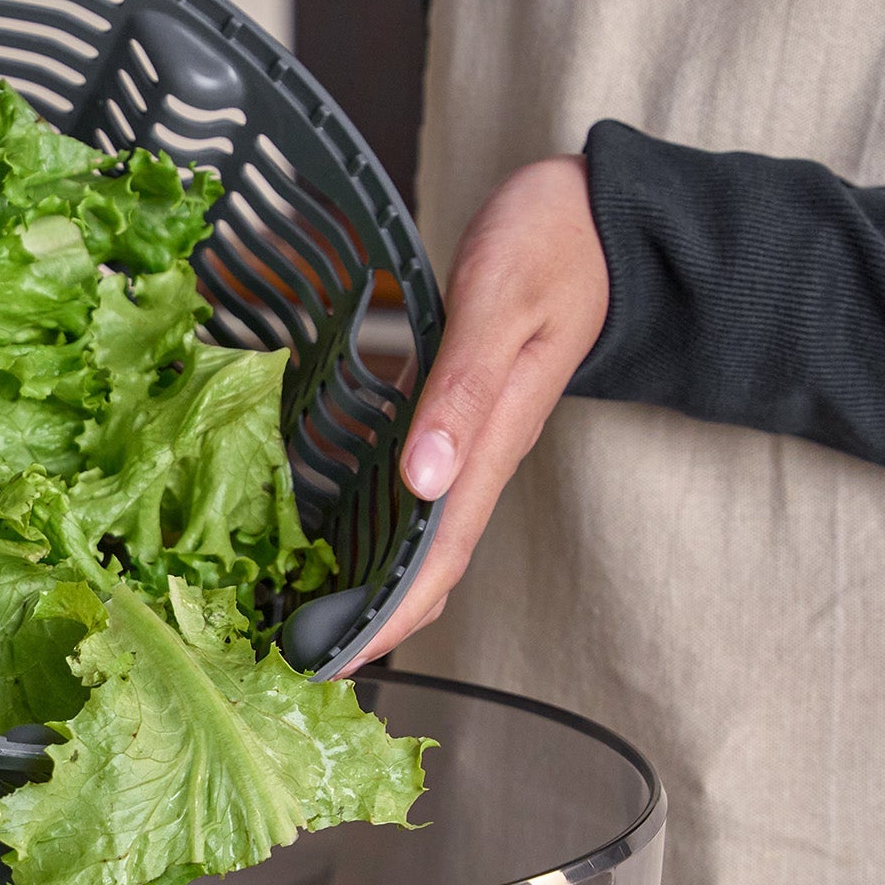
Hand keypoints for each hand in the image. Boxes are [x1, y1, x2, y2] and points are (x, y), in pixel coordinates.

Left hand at [347, 154, 609, 667]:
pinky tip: (322, 541)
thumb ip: (461, 391)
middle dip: (366, 624)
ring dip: (363, 587)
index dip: (387, 622)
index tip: (333, 667)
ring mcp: (466, 445)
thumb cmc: (546, 250)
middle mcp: (476, 460)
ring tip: (297, 620)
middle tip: (293, 660)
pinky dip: (367, 531)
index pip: (436, 562)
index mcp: (489, 447)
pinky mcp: (451, 421)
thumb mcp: (497, 306)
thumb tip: (423, 481)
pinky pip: (408, 498)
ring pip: (414, 540)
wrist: (592, 217)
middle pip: (422, 570)